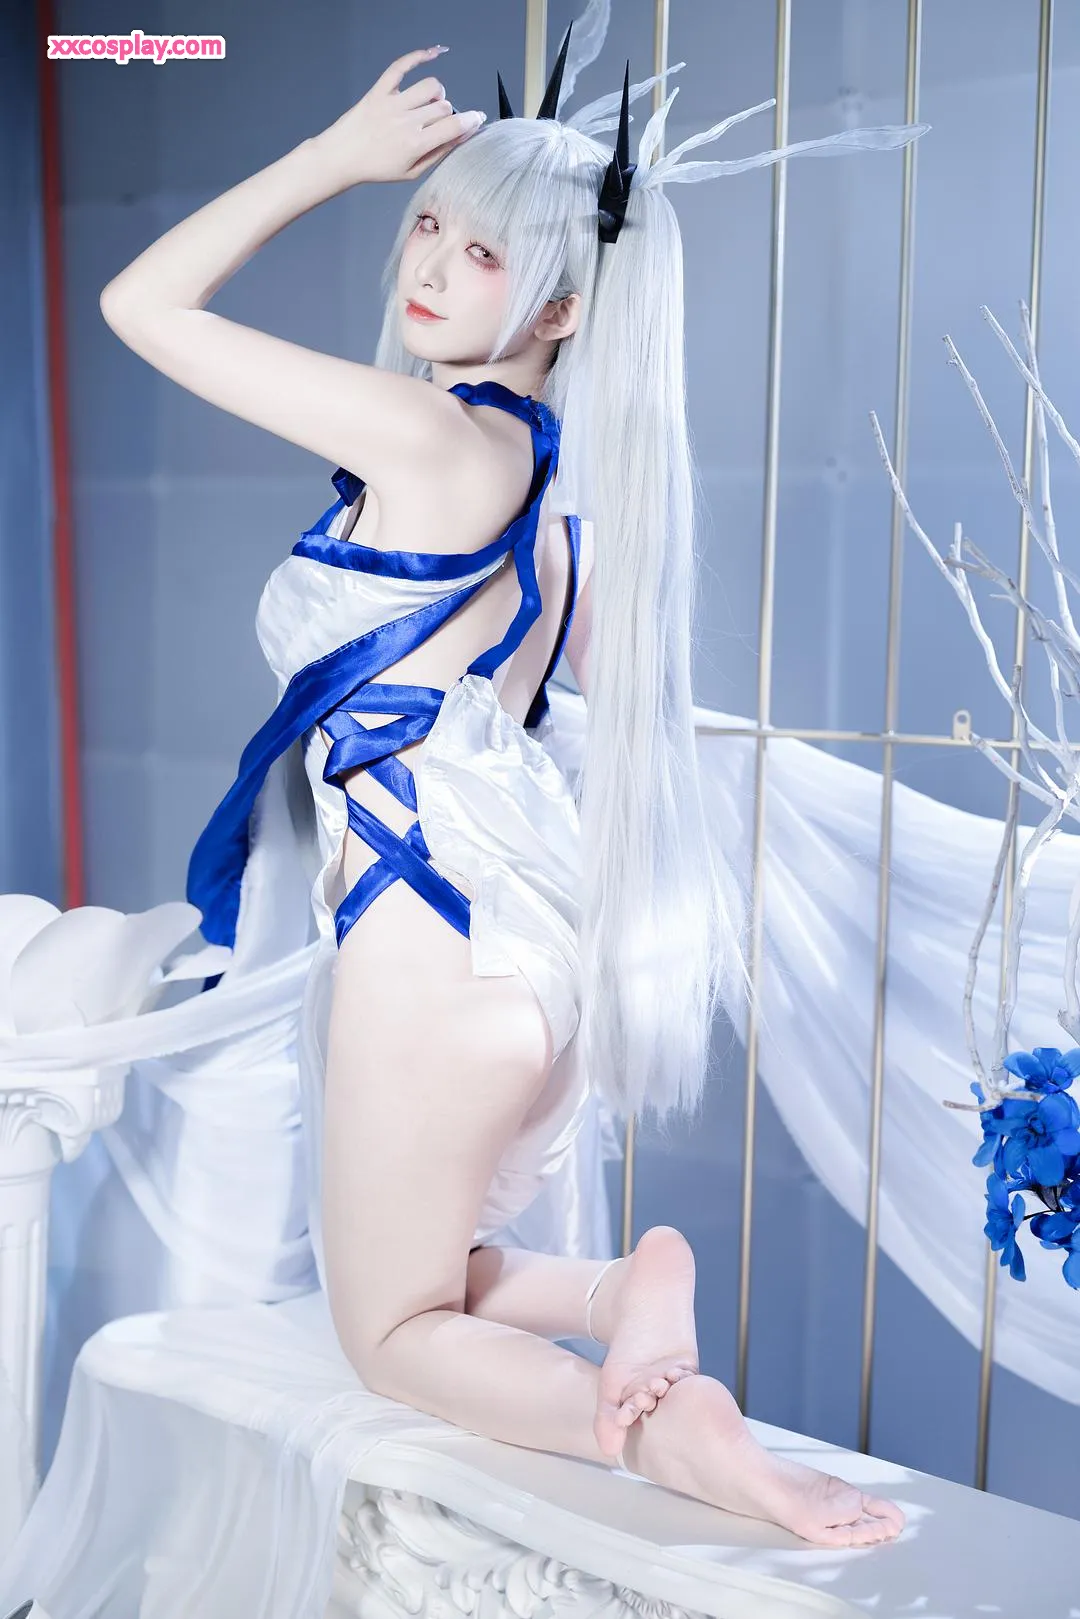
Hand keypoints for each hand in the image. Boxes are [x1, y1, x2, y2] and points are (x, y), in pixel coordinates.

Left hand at [314, 46, 486, 188]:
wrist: (341, 157)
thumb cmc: (376, 168)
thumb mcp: (411, 172)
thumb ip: (438, 153)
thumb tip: (461, 136)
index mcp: (415, 145)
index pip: (453, 126)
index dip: (471, 121)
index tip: (478, 119)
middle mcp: (406, 122)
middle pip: (444, 107)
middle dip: (447, 115)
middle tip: (437, 125)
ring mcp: (392, 103)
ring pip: (431, 86)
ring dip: (437, 94)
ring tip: (429, 104)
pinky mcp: (380, 90)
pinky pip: (402, 66)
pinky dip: (420, 55)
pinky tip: (435, 52)